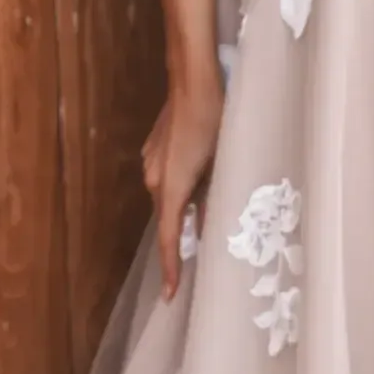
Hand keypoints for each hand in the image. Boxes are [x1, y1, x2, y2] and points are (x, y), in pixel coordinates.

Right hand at [142, 89, 221, 299]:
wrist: (193, 79)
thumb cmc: (215, 120)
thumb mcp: (222, 162)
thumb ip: (212, 197)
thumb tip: (207, 225)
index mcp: (171, 186)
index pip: (167, 236)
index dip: (170, 267)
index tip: (170, 294)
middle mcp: (154, 178)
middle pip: (167, 217)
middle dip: (179, 238)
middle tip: (195, 262)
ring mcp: (151, 162)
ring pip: (169, 197)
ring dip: (183, 209)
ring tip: (204, 218)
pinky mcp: (155, 149)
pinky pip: (168, 179)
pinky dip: (181, 189)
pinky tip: (200, 183)